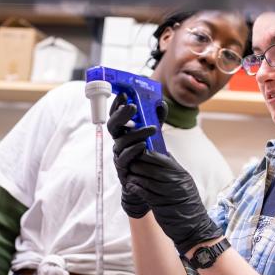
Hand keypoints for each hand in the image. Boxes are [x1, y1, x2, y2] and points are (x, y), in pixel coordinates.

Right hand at [107, 93, 166, 217]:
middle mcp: (118, 141)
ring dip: (137, 133)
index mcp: (123, 131)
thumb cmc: (148, 154)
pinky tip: (143, 145)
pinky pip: (125, 157)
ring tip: (152, 128)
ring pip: (121, 141)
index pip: (116, 115)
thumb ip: (156, 118)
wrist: (149, 181)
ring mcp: (119, 154)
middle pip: (113, 125)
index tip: (124, 94)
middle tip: (132, 106)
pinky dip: (134, 150)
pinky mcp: (123, 168)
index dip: (117, 105)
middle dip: (121, 114)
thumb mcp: (154, 133)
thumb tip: (160, 103)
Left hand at [120, 150, 221, 254]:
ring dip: (134, 176)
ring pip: (145, 179)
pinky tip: (131, 185)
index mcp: (181, 175)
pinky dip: (135, 187)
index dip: (147, 154)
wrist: (194, 226)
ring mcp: (167, 193)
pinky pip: (143, 192)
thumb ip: (175, 169)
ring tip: (129, 174)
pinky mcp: (159, 204)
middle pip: (151, 168)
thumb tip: (164, 153)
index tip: (140, 153)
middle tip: (131, 163)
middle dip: (138, 164)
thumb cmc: (188, 204)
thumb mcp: (186, 183)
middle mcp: (175, 182)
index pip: (161, 159)